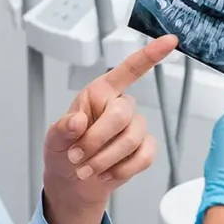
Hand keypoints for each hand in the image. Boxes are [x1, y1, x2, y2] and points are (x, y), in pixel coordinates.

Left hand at [42, 35, 177, 223]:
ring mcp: (135, 127)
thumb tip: (77, 121)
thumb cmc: (63, 152)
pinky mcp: (144, 149)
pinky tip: (105, 174)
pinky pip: (143, 157)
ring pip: (132, 139)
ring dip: (104, 159)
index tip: (170, 40)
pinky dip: (121, 170)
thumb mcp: (53, 140)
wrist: (73, 183)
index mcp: (100, 92)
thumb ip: (62, 129)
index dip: (149, 55)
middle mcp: (120, 105)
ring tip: (85, 169)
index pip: (128, 70)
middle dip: (97, 139)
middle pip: (122, 114)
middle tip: (76, 156)